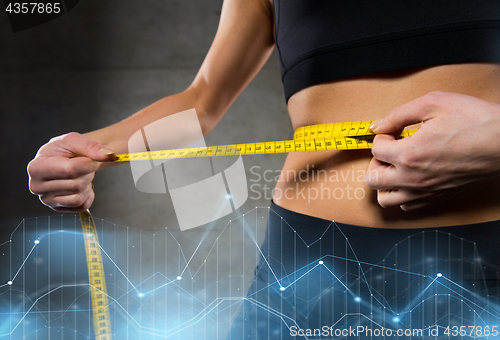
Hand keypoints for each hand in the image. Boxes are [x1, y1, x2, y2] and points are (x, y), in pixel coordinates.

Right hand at [27, 132, 114, 211]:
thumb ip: (91, 147)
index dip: (88, 163)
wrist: (62, 159)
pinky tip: (81, 185)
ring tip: (80, 175)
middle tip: (83, 166)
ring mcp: (47, 200)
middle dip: (87, 173)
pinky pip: (82, 206)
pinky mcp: (58, 208)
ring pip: (79, 198)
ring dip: (87, 185)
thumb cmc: (64, 149)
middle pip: (76, 185)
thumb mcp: (74, 140)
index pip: (70, 170)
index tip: (90, 158)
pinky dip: (87, 195)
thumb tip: (109, 155)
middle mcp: (37, 186)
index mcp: (36, 167)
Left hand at [365, 91, 499, 210]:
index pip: (375, 149)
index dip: (383, 135)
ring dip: (384, 182)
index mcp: (409, 154)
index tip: (396, 131)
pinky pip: (406, 206)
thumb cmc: (474, 120)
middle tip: (390, 150)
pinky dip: (401, 194)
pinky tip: (410, 177)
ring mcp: (424, 192)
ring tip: (396, 166)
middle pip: (372, 179)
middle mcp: (413, 178)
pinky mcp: (436, 198)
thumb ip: (398, 115)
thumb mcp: (433, 103)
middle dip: (376, 161)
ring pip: (385, 199)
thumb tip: (377, 126)